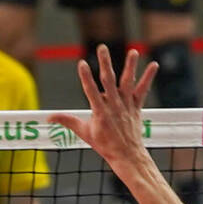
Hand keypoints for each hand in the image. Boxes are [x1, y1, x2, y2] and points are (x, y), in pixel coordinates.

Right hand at [49, 45, 157, 167]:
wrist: (127, 155)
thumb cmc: (104, 144)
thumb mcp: (83, 132)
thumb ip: (67, 121)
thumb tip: (48, 118)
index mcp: (100, 112)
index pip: (91, 91)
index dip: (86, 77)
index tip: (82, 63)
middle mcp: (114, 106)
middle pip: (109, 80)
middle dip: (105, 63)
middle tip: (102, 48)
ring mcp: (127, 105)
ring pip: (128, 82)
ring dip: (130, 66)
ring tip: (133, 52)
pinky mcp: (136, 106)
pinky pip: (143, 90)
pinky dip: (148, 78)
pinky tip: (153, 65)